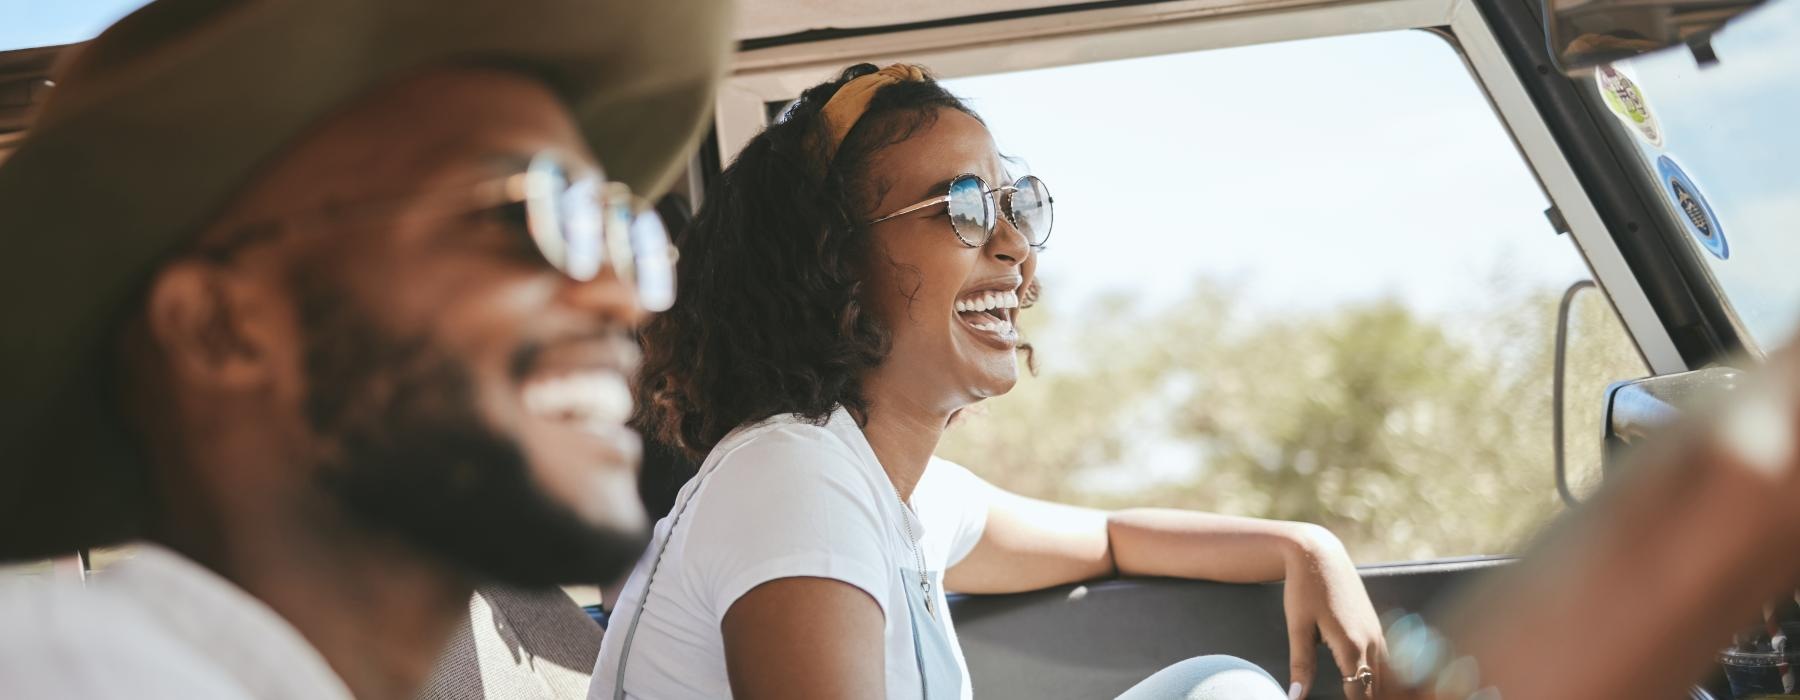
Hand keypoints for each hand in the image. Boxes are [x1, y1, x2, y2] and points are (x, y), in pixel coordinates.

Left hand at [1281, 525, 1384, 698]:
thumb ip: (1301, 665)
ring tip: (1367, 697)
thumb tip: (1296, 697)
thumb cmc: (1305, 589)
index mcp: (1351, 646)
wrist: (1319, 554)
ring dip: (1377, 690)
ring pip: (1385, 675)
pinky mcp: (1376, 625)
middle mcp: (1371, 641)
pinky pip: (1386, 660)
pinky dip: (1381, 676)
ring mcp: (1377, 632)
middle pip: (1376, 687)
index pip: (1359, 693)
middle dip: (1368, 699)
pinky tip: (1373, 683)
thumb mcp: (1298, 627)